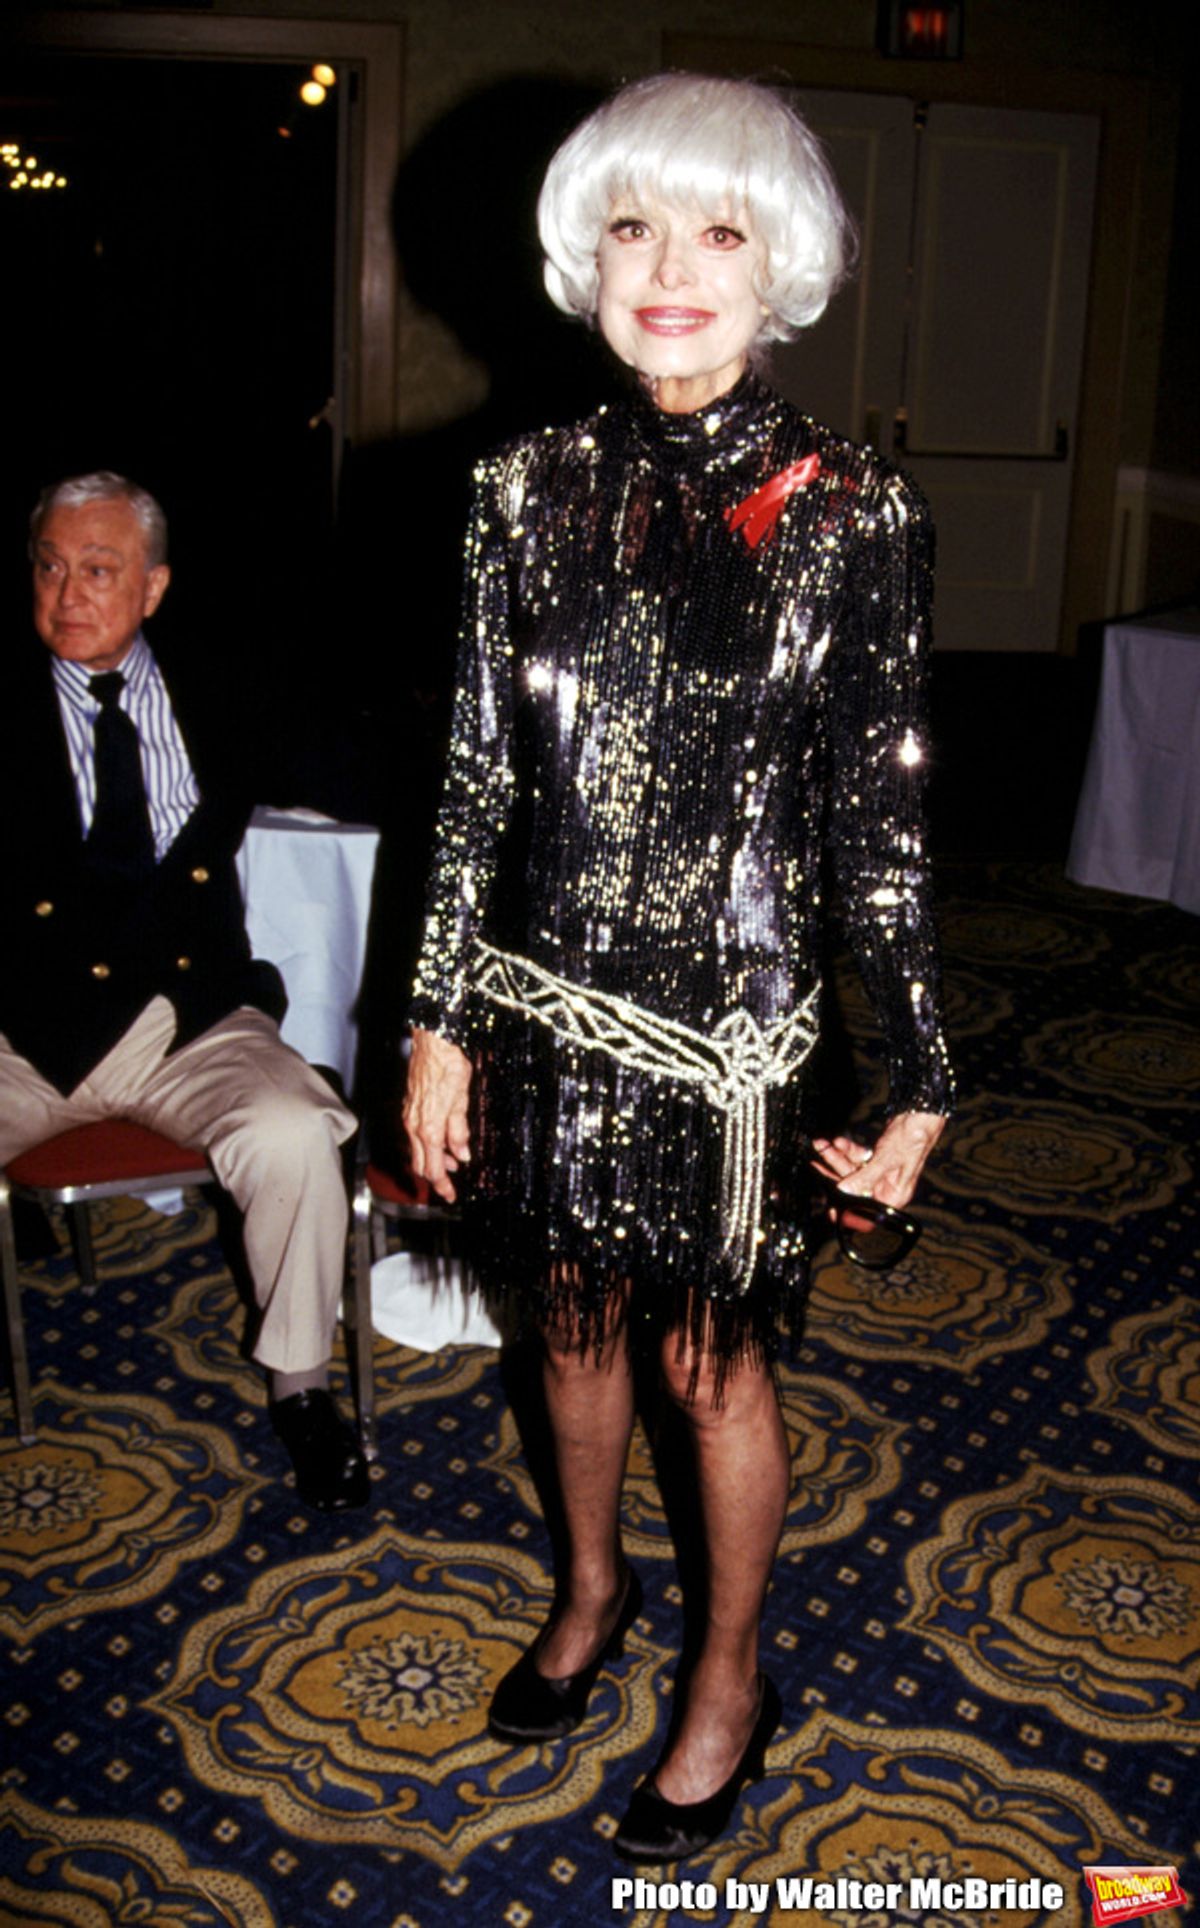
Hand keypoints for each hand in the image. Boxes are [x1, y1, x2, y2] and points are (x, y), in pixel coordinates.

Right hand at [403, 1028, 472, 1203]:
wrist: (433, 1040)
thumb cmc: (449, 1065)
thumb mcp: (461, 1099)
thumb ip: (459, 1130)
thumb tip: (461, 1155)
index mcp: (428, 1128)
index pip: (432, 1168)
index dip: (441, 1185)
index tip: (450, 1196)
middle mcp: (413, 1126)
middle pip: (420, 1164)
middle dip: (435, 1177)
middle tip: (450, 1184)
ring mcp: (408, 1116)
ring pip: (416, 1150)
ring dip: (432, 1160)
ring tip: (451, 1162)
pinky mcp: (408, 1106)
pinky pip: (414, 1135)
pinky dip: (426, 1145)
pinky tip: (440, 1140)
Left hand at [811, 1110, 946, 1211]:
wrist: (920, 1115)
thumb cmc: (914, 1139)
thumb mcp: (888, 1160)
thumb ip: (866, 1177)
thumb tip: (845, 1190)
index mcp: (894, 1196)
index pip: (868, 1212)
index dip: (849, 1212)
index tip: (830, 1206)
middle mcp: (886, 1187)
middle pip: (855, 1188)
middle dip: (835, 1174)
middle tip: (817, 1165)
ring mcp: (880, 1173)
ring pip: (853, 1170)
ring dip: (837, 1157)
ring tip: (823, 1145)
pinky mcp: (876, 1159)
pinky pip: (857, 1158)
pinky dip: (847, 1150)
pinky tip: (839, 1142)